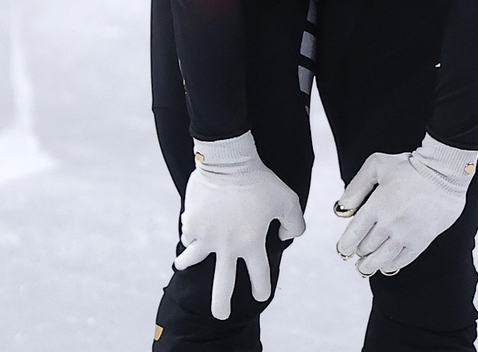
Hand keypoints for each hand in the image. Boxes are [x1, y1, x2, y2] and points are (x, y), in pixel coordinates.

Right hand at [173, 131, 305, 319]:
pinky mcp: (191, 222)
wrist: (228, 161)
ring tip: (183, 264)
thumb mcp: (288, 201)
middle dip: (222, 304)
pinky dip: (190, 231)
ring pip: (192, 259)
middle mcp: (227, 246)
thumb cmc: (261, 181)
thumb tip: (288, 237)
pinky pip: (188, 232)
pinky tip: (191, 227)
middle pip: (223, 285)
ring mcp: (205, 236)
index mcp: (252, 243)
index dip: (262, 288)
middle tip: (220, 316)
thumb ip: (295, 223)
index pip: (259, 275)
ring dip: (187, 262)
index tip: (262, 296)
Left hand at [334, 134, 477, 276]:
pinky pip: (403, 260)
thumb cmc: (410, 166)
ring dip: (370, 265)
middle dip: (359, 253)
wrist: (444, 171)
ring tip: (365, 267)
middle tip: (357, 255)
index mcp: (376, 205)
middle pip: (366, 248)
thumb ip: (356, 186)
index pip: (353, 234)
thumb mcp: (376, 165)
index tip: (344, 248)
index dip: (345, 245)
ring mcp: (406, 233)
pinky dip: (392, 265)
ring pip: (381, 259)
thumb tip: (342, 207)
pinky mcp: (422, 240)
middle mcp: (389, 222)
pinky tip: (387, 265)